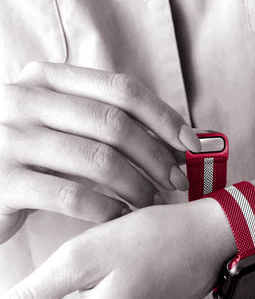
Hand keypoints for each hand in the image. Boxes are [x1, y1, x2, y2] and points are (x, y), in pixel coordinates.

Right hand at [0, 62, 200, 242]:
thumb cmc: (34, 159)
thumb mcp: (68, 131)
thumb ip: (113, 130)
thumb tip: (181, 143)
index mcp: (46, 80)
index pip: (121, 90)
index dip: (164, 117)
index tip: (192, 145)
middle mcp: (25, 100)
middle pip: (114, 124)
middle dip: (157, 156)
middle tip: (177, 181)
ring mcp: (10, 138)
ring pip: (98, 160)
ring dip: (137, 186)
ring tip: (152, 202)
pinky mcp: (3, 180)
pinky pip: (73, 196)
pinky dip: (108, 210)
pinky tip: (122, 218)